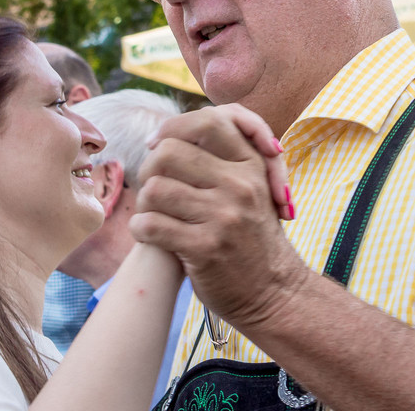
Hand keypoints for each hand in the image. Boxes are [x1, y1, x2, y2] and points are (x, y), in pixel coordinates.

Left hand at [130, 104, 308, 327]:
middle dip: (150, 168)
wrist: (274, 293)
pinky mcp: (205, 248)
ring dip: (144, 202)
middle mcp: (240, 185)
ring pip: (155, 188)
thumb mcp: (254, 188)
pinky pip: (151, 224)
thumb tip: (167, 134)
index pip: (208, 121)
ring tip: (153, 214)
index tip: (158, 145)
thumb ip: (223, 157)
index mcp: (252, 164)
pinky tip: (149, 235)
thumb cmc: (252, 237)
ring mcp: (224, 217)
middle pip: (169, 152)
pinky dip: (141, 229)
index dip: (173, 128)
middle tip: (153, 188)